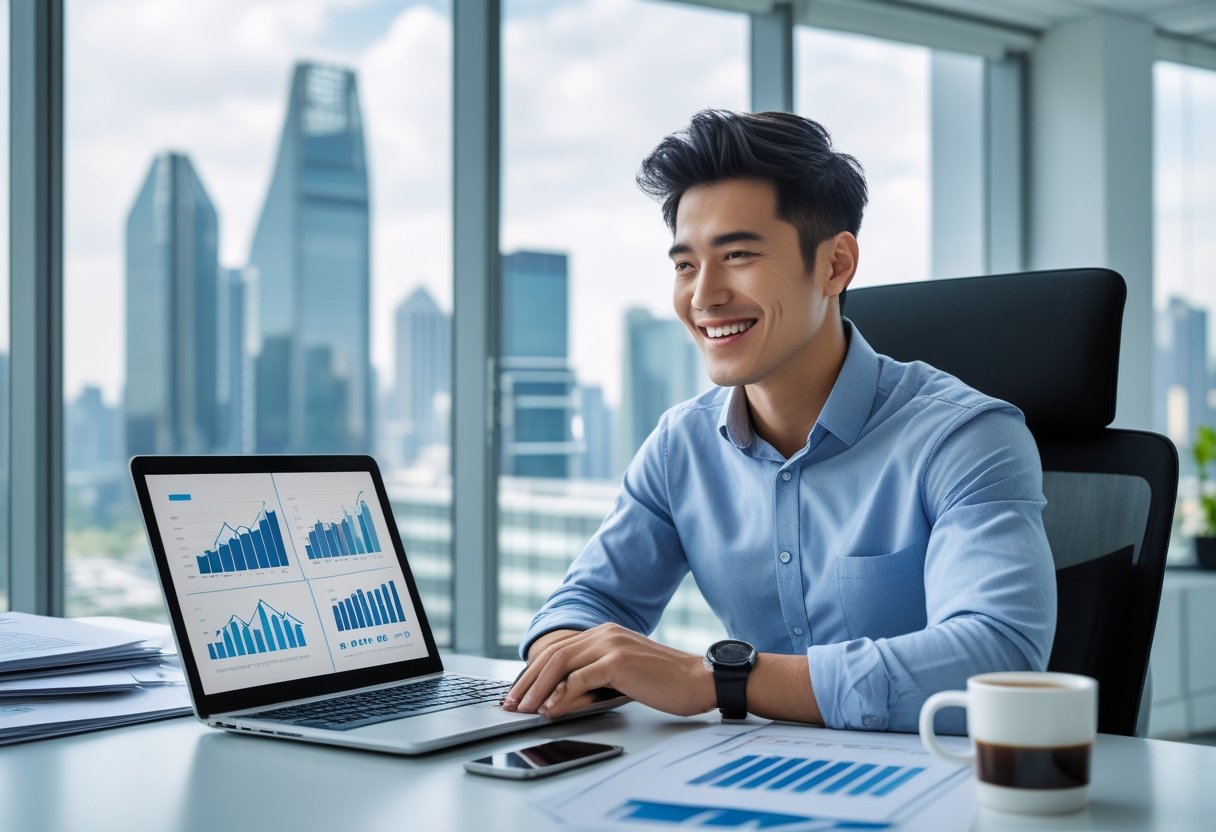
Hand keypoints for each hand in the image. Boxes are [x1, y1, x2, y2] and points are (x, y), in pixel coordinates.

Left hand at [502, 623, 715, 718]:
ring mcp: (611, 645)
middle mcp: (604, 633)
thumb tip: (560, 698)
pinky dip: (560, 696)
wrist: (700, 679)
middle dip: (526, 682)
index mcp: (604, 633)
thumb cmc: (667, 683)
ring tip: (524, 709)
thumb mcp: (624, 675)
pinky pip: (579, 680)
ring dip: (537, 690)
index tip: (518, 694)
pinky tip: (551, 710)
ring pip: (560, 665)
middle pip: (552, 656)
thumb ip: (594, 679)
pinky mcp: (618, 661)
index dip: (533, 673)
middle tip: (511, 704)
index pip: (557, 651)